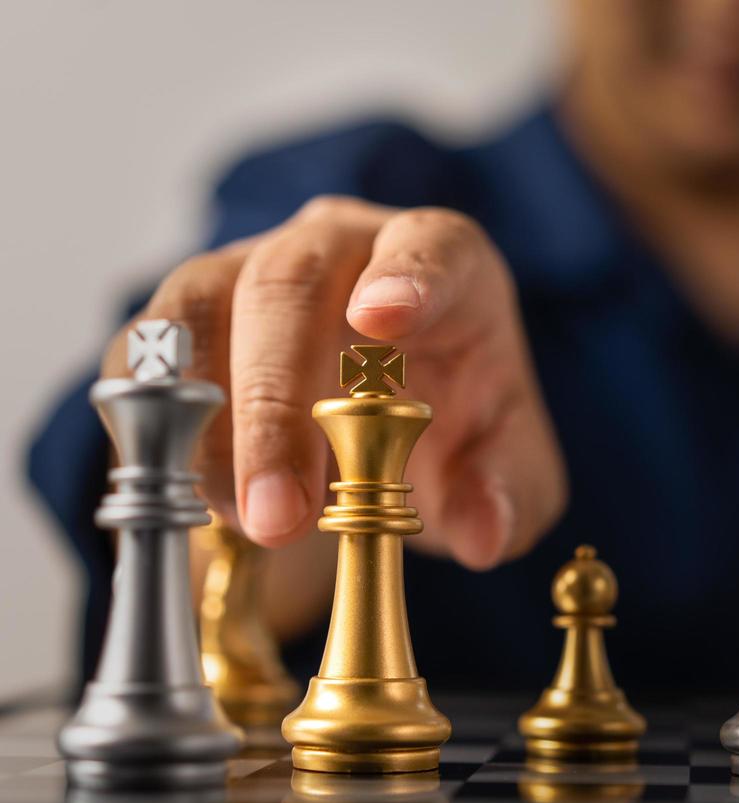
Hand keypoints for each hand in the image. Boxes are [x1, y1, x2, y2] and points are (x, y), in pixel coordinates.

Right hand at [102, 195, 567, 570]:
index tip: (382, 318)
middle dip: (276, 404)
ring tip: (249, 523)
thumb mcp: (510, 469)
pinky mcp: (182, 320)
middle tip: (284, 513)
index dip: (407, 276)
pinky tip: (200, 500)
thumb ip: (509, 493)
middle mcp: (338, 249)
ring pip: (201, 312)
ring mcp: (248, 271)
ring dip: (214, 429)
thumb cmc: (458, 427)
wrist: (380, 433)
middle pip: (289, 285)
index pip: (428, 245)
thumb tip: (485, 534)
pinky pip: (140, 360)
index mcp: (442, 262)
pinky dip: (159, 431)